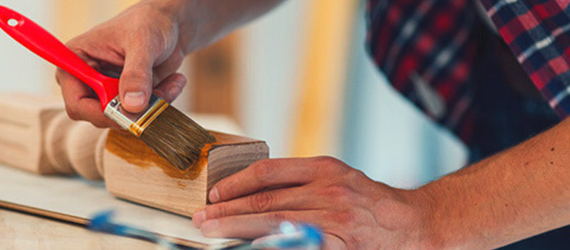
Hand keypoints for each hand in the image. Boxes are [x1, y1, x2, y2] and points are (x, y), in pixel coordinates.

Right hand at [56, 1, 187, 126]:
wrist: (170, 23)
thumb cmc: (148, 22)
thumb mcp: (142, 44)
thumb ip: (136, 74)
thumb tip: (132, 105)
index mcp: (77, 59)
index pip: (76, 102)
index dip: (100, 113)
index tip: (129, 112)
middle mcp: (87, 79)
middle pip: (98, 116)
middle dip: (133, 111)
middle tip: (160, 96)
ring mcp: (107, 91)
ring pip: (124, 118)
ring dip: (152, 107)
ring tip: (172, 83)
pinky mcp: (127, 98)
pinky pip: (142, 115)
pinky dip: (161, 103)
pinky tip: (173, 83)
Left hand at [192, 156, 431, 248]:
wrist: (413, 225)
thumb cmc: (368, 202)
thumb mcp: (337, 178)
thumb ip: (300, 182)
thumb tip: (252, 192)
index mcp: (325, 169)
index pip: (269, 172)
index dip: (236, 183)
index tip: (214, 194)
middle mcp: (328, 191)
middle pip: (265, 200)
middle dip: (227, 211)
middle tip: (201, 218)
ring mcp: (334, 221)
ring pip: (273, 224)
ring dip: (237, 229)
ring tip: (212, 232)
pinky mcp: (339, 245)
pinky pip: (295, 245)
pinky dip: (268, 245)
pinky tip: (249, 247)